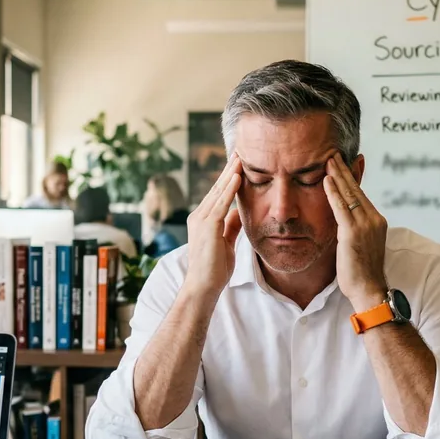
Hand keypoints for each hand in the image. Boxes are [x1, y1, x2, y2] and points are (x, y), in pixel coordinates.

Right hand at [182, 153, 243, 299]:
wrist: (203, 287)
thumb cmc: (214, 270)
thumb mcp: (226, 243)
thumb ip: (231, 226)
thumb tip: (239, 212)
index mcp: (203, 220)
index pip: (218, 194)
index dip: (228, 178)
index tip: (239, 164)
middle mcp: (199, 216)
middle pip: (217, 188)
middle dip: (229, 169)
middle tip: (240, 151)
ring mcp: (201, 220)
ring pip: (218, 191)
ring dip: (230, 173)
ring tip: (241, 156)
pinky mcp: (207, 226)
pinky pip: (220, 203)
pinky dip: (229, 188)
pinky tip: (238, 175)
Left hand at [323, 154, 387, 311]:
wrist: (369, 289)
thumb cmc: (361, 272)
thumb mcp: (359, 245)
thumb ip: (353, 229)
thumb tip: (344, 222)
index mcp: (376, 221)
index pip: (361, 195)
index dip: (350, 179)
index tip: (342, 165)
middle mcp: (374, 219)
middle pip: (356, 190)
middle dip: (344, 171)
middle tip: (334, 154)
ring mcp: (365, 225)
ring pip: (349, 194)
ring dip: (337, 175)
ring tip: (328, 159)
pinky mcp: (353, 232)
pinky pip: (341, 207)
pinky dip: (333, 192)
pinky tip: (326, 179)